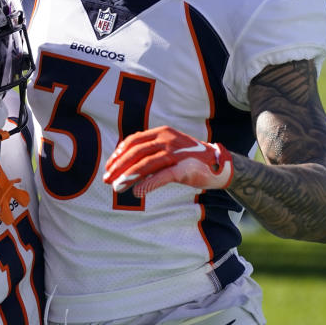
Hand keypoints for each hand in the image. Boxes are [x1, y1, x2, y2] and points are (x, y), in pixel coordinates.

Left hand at [103, 126, 233, 197]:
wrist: (218, 164)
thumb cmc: (188, 158)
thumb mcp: (168, 150)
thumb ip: (149, 154)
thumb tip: (125, 167)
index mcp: (162, 133)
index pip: (134, 141)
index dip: (118, 154)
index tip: (109, 167)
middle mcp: (167, 139)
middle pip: (136, 152)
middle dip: (119, 167)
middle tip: (107, 180)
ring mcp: (176, 153)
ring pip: (146, 164)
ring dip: (128, 177)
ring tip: (117, 188)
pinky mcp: (183, 168)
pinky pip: (162, 176)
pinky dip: (149, 184)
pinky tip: (138, 192)